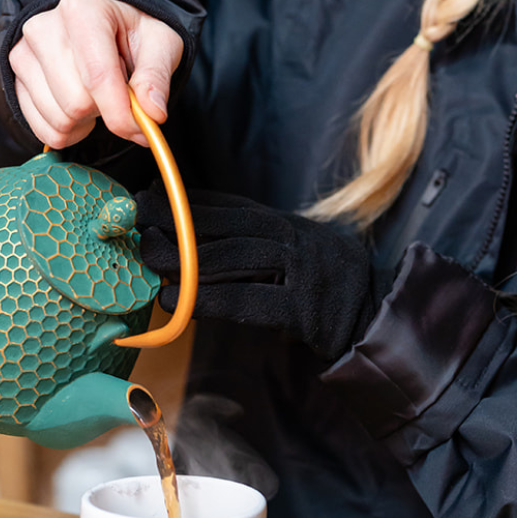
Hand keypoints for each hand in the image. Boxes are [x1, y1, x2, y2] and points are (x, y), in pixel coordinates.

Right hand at [8, 0, 183, 148]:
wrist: (104, 28)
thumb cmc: (134, 35)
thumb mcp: (161, 45)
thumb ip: (156, 77)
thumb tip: (153, 114)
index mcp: (83, 9)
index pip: (97, 75)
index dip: (120, 112)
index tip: (141, 129)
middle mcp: (43, 27)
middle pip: (76, 102)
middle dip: (106, 110)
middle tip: (119, 91)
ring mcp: (21, 54)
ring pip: (58, 119)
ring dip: (87, 121)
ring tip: (98, 94)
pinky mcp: (12, 80)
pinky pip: (42, 129)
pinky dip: (68, 131)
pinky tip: (80, 109)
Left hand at [136, 188, 377, 360]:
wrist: (378, 317)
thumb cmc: (323, 288)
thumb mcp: (292, 252)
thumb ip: (250, 242)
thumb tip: (186, 232)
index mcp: (286, 223)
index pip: (227, 206)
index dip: (182, 202)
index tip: (145, 200)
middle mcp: (294, 238)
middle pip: (224, 226)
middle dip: (175, 226)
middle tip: (138, 231)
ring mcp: (302, 270)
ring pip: (233, 258)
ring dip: (185, 262)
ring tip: (150, 266)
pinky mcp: (305, 308)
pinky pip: (248, 300)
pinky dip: (209, 300)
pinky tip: (179, 303)